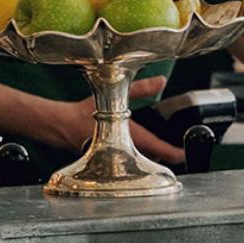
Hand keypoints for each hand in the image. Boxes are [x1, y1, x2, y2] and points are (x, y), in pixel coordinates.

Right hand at [51, 77, 184, 166]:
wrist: (59, 125)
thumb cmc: (83, 111)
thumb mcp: (113, 94)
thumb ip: (140, 88)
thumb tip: (161, 80)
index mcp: (126, 134)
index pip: (155, 145)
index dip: (171, 151)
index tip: (183, 154)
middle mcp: (122, 150)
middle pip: (150, 157)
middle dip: (164, 155)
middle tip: (179, 152)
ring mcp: (114, 158)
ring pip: (140, 161)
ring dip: (152, 156)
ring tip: (166, 151)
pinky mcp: (107, 160)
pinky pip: (128, 161)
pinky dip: (138, 156)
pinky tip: (143, 150)